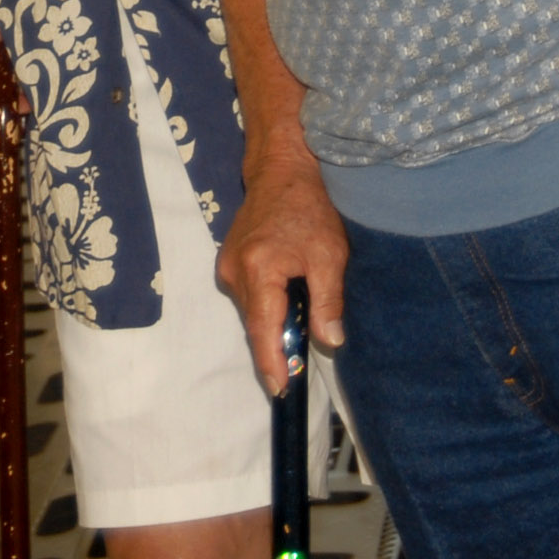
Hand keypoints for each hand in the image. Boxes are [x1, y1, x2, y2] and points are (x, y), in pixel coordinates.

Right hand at [217, 153, 347, 395]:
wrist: (283, 168)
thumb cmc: (310, 206)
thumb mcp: (329, 254)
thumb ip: (327, 301)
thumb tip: (329, 342)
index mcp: (259, 270)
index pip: (263, 329)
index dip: (272, 362)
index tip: (280, 390)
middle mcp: (235, 271)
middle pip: (256, 323)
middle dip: (276, 346)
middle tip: (298, 368)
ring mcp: (228, 265)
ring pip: (253, 310)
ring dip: (274, 322)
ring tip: (300, 323)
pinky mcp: (230, 260)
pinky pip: (250, 295)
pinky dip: (268, 305)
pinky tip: (289, 297)